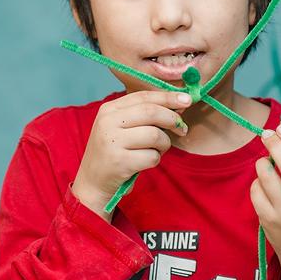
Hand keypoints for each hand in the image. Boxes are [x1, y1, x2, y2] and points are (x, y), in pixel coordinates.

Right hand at [72, 90, 191, 221]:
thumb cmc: (115, 151)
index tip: (188, 99)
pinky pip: (152, 156)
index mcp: (109, 109)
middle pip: (152, 112)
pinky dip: (156, 159)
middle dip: (173, 119)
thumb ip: (145, 114)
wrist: (93, 182)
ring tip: (158, 149)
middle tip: (182, 129)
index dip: (168, 97)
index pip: (143, 97)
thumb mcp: (121, 126)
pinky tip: (146, 161)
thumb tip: (180, 103)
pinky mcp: (119, 162)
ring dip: (164, 144)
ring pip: (155, 135)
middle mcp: (107, 122)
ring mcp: (112, 142)